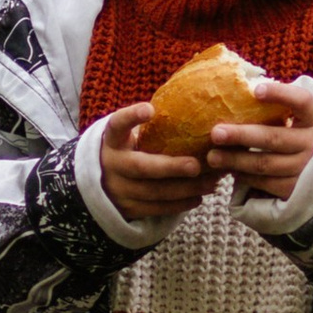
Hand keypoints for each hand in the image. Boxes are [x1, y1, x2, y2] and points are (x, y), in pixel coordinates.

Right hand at [96, 103, 209, 220]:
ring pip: (154, 192)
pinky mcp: (129, 209)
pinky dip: (180, 204)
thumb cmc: (128, 151)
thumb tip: (193, 103)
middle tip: (196, 165)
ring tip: (211, 182)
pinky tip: (199, 196)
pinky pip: (157, 209)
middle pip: (141, 168)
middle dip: (170, 168)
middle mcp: (112, 165)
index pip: (118, 125)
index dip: (131, 117)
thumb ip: (151, 127)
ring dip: (185, 188)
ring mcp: (119, 190)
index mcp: (112, 141)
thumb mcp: (129, 137)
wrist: (101, 184)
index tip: (150, 109)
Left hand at [205, 76, 312, 201]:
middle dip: (241, 135)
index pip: (301, 101)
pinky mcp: (296, 190)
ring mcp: (305, 168)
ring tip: (213, 156)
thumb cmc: (305, 135)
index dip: (280, 94)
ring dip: (235, 160)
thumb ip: (282, 106)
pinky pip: (265, 183)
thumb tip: (244, 89)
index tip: (256, 91)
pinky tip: (230, 170)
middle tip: (216, 133)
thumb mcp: (303, 118)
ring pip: (264, 164)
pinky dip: (244, 177)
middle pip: (273, 138)